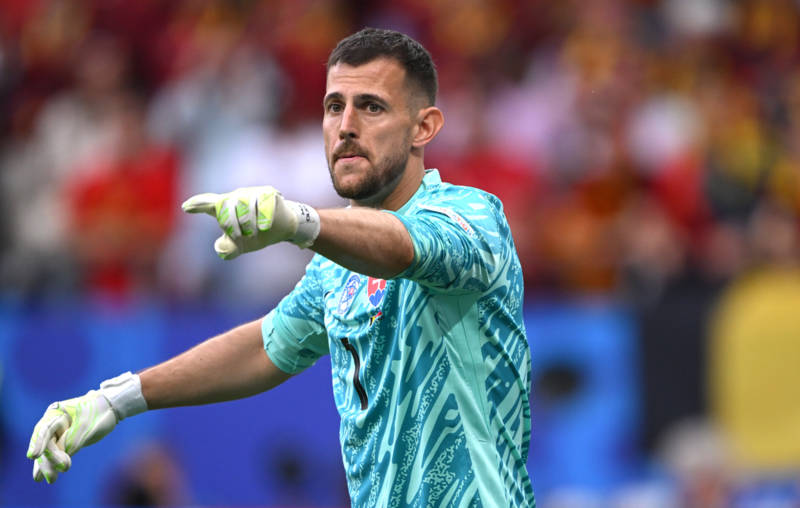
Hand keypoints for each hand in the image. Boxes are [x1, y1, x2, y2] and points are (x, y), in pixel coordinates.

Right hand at [27, 391, 117, 482]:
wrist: (111, 408)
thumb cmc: (99, 413)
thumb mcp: (86, 427)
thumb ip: (71, 442)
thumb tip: (58, 461)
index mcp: (57, 413)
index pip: (44, 429)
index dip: (38, 443)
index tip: (34, 456)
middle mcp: (54, 423)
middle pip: (45, 442)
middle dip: (47, 460)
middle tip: (52, 477)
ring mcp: (58, 432)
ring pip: (49, 450)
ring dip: (48, 465)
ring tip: (51, 479)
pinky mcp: (64, 441)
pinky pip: (56, 453)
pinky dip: (51, 464)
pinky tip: (42, 476)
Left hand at [182, 186, 319, 258]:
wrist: (284, 228)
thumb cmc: (258, 234)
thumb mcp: (241, 245)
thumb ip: (228, 249)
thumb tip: (220, 247)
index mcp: (226, 207)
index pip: (208, 204)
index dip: (197, 205)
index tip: (185, 207)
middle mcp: (237, 196)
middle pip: (226, 207)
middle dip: (232, 225)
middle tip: (240, 237)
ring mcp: (253, 193)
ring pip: (244, 206)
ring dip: (249, 224)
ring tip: (255, 233)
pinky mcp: (268, 193)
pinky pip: (262, 206)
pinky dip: (263, 220)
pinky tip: (265, 226)